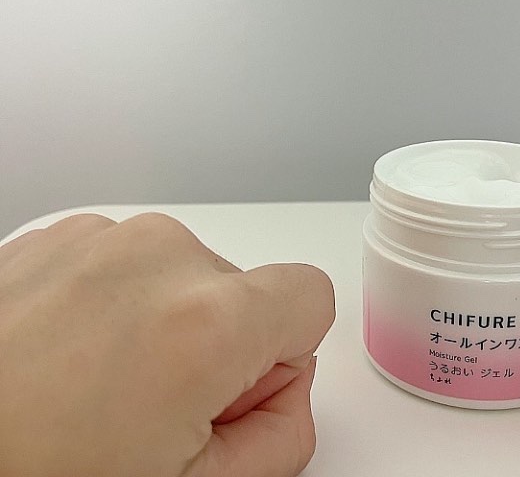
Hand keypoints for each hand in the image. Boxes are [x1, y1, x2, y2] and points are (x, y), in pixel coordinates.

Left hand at [0, 212, 334, 476]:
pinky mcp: (57, 237)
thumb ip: (279, 434)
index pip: (311, 295)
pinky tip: (62, 360)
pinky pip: (128, 263)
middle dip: (222, 344)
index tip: (236, 394)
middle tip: (149, 414)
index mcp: (204, 322)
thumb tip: (283, 384)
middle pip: (244, 286)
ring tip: (94, 390)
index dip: (287, 355)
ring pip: (185, 273)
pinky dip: (115, 305)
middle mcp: (156, 258)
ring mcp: (100, 240)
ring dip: (165, 323)